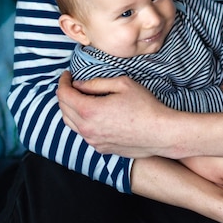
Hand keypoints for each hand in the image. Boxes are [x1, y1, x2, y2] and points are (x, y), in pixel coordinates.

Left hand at [57, 70, 174, 157]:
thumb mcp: (122, 84)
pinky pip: (83, 133)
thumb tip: (79, 84)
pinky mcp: (101, 148)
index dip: (63, 82)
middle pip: (63, 110)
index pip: (64, 95)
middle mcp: (87, 129)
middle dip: (64, 94)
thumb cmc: (144, 106)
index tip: (67, 74)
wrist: (159, 133)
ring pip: (71, 124)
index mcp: (90, 111)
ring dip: (70, 109)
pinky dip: (80, 121)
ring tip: (79, 97)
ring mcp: (93, 141)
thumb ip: (97, 83)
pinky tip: (92, 114)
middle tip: (71, 83)